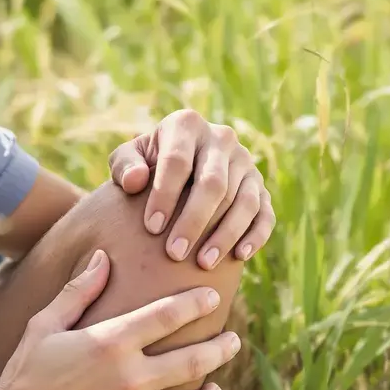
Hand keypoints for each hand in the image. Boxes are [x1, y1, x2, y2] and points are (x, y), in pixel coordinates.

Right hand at [0, 250, 238, 389]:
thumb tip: (102, 258)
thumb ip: (78, 292)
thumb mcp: (45, 325)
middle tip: (234, 341)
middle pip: (195, 360)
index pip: (169, 315)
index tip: (212, 297)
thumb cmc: (25, 374)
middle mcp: (131, 378)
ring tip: (215, 389)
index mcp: (113, 342)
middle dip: (221, 348)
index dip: (196, 303)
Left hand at [108, 109, 274, 268]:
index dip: (164, 195)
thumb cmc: (147, 164)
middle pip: (213, 184)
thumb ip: (124, 166)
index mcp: (186, 125)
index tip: (151, 228)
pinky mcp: (261, 186)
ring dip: (225, 234)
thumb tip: (136, 181)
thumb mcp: (127, 158)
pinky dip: (255, 235)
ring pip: (243, 201)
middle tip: (175, 253)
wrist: (179, 164)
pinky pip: (265, 213)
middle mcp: (222, 139)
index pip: (178, 161)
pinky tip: (239, 257)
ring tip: (203, 264)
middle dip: (194, 221)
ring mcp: (246, 163)